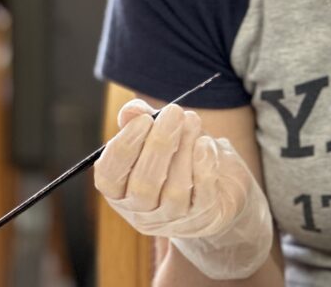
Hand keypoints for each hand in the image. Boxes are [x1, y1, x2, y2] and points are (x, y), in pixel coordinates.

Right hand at [94, 99, 272, 278]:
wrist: (221, 184)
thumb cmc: (181, 155)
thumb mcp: (160, 135)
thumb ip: (143, 121)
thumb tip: (132, 110)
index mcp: (120, 191)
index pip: (109, 177)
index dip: (123, 148)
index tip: (144, 119)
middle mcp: (142, 211)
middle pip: (143, 185)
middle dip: (159, 144)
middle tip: (174, 111)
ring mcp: (173, 219)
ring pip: (175, 190)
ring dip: (185, 149)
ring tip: (193, 120)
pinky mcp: (204, 217)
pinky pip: (203, 196)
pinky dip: (204, 167)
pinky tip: (206, 144)